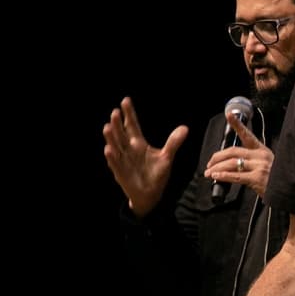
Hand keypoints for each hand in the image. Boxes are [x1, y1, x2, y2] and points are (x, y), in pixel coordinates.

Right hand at [102, 96, 187, 217]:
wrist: (150, 194)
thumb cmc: (156, 174)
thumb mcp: (167, 157)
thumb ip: (173, 142)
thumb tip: (185, 128)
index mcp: (138, 144)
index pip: (132, 126)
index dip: (129, 114)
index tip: (125, 101)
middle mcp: (128, 150)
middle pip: (121, 134)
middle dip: (118, 123)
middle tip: (115, 112)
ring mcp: (123, 161)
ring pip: (115, 147)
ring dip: (111, 138)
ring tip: (108, 126)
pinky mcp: (121, 173)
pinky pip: (115, 164)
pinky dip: (112, 157)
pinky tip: (109, 149)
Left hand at [204, 111, 273, 196]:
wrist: (287, 191)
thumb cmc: (275, 180)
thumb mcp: (267, 165)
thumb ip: (251, 161)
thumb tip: (230, 164)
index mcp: (262, 150)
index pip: (247, 135)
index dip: (237, 124)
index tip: (229, 114)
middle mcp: (261, 156)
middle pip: (233, 151)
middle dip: (217, 157)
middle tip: (209, 164)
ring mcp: (260, 167)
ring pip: (232, 163)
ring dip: (217, 168)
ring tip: (209, 173)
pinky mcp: (257, 179)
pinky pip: (236, 176)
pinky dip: (223, 176)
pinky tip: (216, 176)